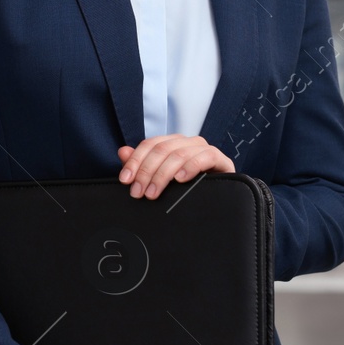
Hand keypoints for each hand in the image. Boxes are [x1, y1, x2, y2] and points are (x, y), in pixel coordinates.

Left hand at [117, 134, 235, 198]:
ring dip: (163, 174)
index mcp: (173, 143)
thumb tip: (123, 151)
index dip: (135, 161)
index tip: (125, 180)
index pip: (150, 145)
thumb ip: (142, 165)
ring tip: (153, 192)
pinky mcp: (220, 160)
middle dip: (146, 172)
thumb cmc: (187, 190)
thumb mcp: (161, 179)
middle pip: (162, 149)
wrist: (218, 202)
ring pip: (179, 154)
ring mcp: (204, 149)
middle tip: (138, 192)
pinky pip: (205, 157)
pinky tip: (181, 179)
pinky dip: (191, 167)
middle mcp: (188, 143)